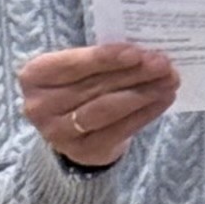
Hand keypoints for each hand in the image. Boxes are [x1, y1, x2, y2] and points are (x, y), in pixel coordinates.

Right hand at [19, 42, 178, 167]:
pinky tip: (164, 99)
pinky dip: (146, 112)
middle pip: (96, 86)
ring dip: (143, 93)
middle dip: (134, 73)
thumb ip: (99, 59)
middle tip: (163, 64)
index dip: (106, 58)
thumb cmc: (78, 86)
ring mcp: (59, 133)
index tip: (137, 52)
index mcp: (34, 76)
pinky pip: (121, 129)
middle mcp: (40, 106)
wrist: (71, 130)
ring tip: (170, 80)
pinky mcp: (84, 151)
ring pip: (108, 108)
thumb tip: (145, 53)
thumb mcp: (77, 68)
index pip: (74, 64)